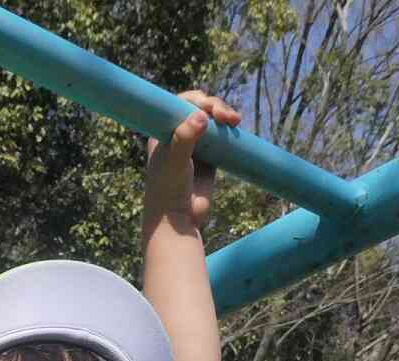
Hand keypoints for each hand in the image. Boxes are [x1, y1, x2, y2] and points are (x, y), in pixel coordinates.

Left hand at [146, 91, 241, 235]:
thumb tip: (201, 116)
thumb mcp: (174, 162)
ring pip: (212, 122)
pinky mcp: (209, 159)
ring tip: (234, 120)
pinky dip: (229, 131)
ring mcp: (195, 147)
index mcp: (162, 132)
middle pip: (199, 110)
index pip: (180, 105)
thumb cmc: (168, 191)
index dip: (196, 100)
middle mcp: (178, 136)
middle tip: (227, 117)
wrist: (177, 221)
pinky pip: (222, 138)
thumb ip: (185, 138)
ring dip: (224, 116)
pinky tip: (236, 127)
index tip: (208, 107)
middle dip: (215, 107)